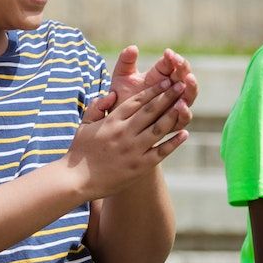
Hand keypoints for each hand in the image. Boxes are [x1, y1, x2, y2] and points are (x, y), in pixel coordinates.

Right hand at [66, 79, 188, 200]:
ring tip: (186, 105)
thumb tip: (112, 94)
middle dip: (168, 96)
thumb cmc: (79, 152)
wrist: (76, 181)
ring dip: (174, 115)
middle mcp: (124, 133)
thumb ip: (97, 107)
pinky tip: (184, 133)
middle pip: (151, 110)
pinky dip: (174, 142)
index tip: (166, 81)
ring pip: (159, 129)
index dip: (154, 89)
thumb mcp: (84, 125)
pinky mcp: (139, 167)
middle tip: (182, 85)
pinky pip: (161, 152)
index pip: (137, 101)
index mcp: (112, 121)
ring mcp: (133, 150)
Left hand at [107, 44, 194, 134]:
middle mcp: (171, 90)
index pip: (173, 64)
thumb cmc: (120, 95)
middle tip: (180, 63)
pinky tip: (181, 105)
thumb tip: (132, 48)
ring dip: (191, 88)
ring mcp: (174, 106)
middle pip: (185, 78)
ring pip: (189, 97)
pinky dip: (184, 112)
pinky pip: (183, 118)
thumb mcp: (121, 77)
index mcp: (161, 75)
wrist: (115, 118)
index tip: (168, 53)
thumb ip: (126, 62)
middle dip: (184, 69)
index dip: (173, 58)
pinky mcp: (172, 123)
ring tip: (188, 80)